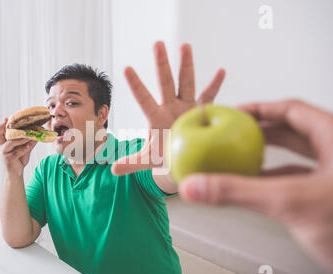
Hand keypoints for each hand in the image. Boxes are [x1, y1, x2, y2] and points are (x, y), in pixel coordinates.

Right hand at [0, 118, 37, 176]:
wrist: (17, 173)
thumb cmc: (19, 160)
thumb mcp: (25, 149)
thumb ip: (29, 142)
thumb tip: (38, 135)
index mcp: (5, 143)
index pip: (0, 133)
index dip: (2, 125)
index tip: (6, 118)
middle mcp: (3, 147)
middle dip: (4, 128)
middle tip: (10, 122)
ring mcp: (5, 153)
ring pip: (11, 143)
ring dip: (20, 138)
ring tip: (28, 135)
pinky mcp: (9, 159)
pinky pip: (17, 152)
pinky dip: (24, 148)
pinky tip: (30, 145)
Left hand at [111, 41, 224, 175]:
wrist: (181, 156)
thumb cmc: (163, 156)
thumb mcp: (147, 160)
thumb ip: (131, 163)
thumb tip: (112, 170)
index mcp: (155, 116)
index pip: (144, 99)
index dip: (136, 85)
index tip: (126, 68)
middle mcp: (170, 107)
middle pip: (165, 83)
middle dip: (161, 65)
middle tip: (157, 44)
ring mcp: (185, 106)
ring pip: (186, 83)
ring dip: (186, 66)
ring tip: (184, 46)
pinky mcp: (200, 110)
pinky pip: (209, 97)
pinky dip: (215, 85)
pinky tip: (220, 71)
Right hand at [179, 99, 332, 273]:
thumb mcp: (291, 202)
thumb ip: (239, 192)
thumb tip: (197, 185)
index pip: (291, 109)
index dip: (259, 108)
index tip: (234, 110)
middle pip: (293, 131)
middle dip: (259, 131)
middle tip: (231, 132)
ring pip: (298, 156)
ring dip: (268, 157)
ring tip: (240, 159)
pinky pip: (300, 179)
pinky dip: (277, 180)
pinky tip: (261, 188)